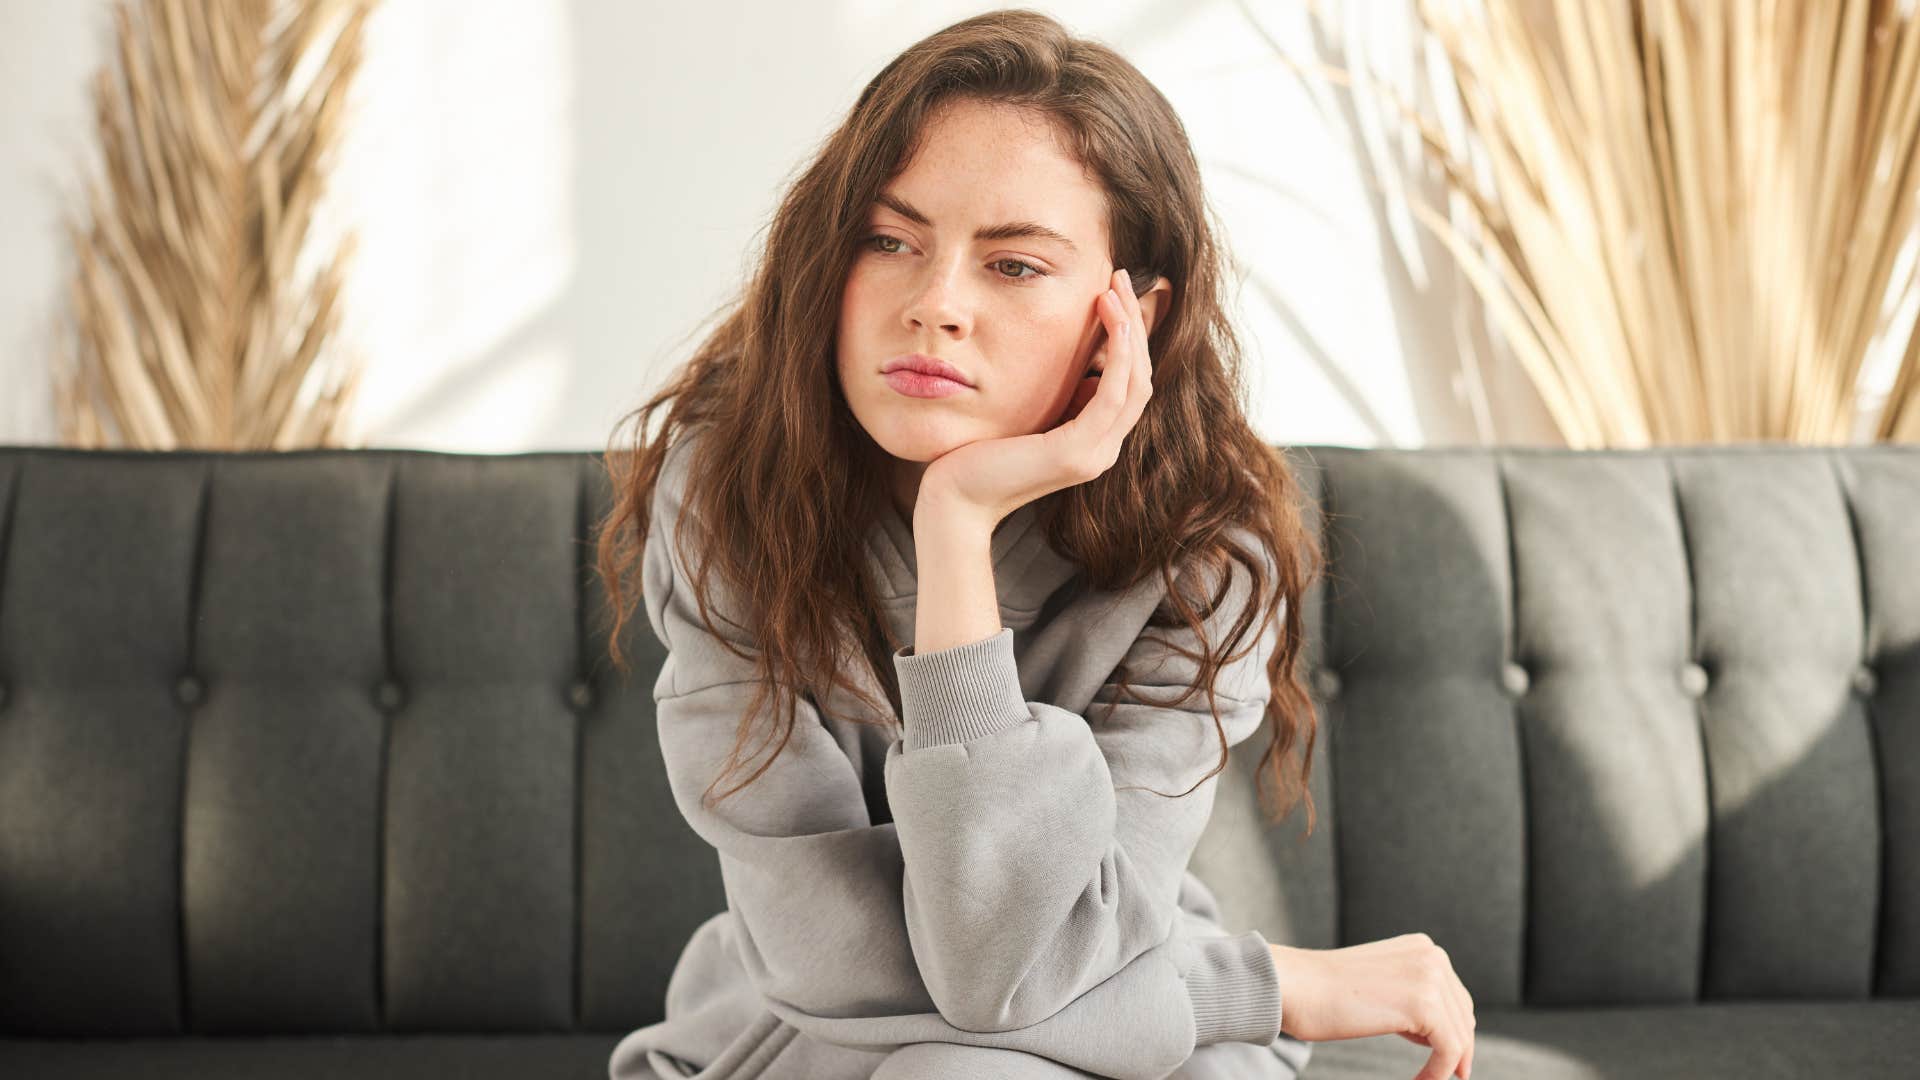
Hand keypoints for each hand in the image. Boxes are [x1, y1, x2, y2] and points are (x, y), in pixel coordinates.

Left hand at [915, 267, 1151, 526]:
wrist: (954, 501)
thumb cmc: (977, 456)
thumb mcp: (1028, 416)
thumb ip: (1059, 398)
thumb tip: (1080, 365)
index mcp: (1094, 442)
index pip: (1130, 384)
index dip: (1130, 336)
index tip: (1114, 292)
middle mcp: (1103, 450)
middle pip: (1141, 377)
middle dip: (1136, 323)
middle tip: (1122, 277)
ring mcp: (1094, 454)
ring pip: (1135, 382)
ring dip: (1131, 329)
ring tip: (1114, 287)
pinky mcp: (1076, 452)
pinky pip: (1113, 394)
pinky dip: (1119, 353)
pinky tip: (1111, 319)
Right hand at [1270, 935, 1475, 1079]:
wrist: (1293, 986)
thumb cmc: (1321, 991)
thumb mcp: (1378, 983)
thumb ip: (1408, 996)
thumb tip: (1433, 1032)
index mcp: (1422, 947)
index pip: (1455, 996)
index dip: (1455, 1031)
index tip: (1449, 1061)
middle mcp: (1432, 955)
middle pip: (1463, 1016)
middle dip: (1457, 1049)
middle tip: (1444, 1076)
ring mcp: (1430, 978)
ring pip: (1459, 1036)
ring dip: (1446, 1066)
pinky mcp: (1425, 1005)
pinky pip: (1449, 1051)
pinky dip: (1438, 1074)